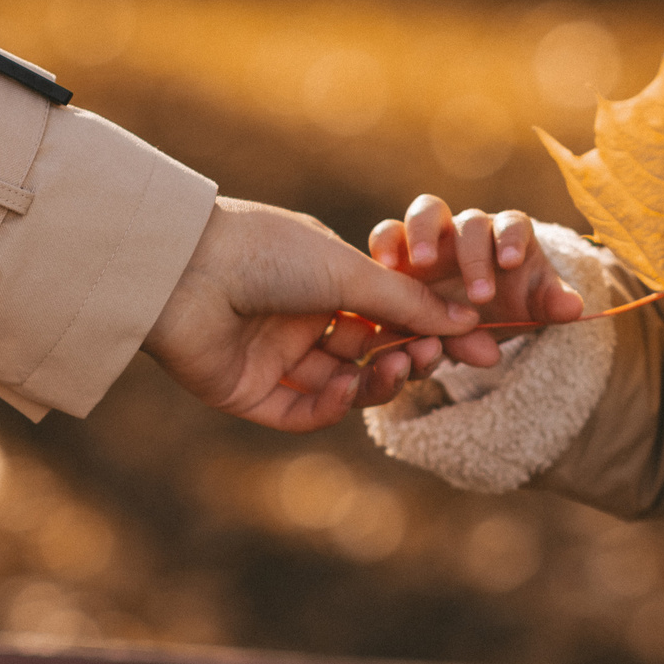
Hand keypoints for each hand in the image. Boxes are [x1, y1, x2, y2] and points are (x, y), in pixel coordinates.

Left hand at [143, 197, 474, 431]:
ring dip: (374, 384)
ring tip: (395, 371)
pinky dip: (330, 407)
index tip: (478, 346)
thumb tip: (466, 322)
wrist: (185, 270)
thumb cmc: (266, 251)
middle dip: (406, 359)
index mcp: (322, 280)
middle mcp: (299, 319)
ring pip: (340, 386)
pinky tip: (345, 388)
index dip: (430, 331)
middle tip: (431, 361)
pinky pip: (301, 412)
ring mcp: (273, 358)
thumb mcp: (349, 271)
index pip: (388, 314)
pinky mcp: (248, 393)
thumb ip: (407, 302)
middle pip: (369, 354)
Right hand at [368, 195, 584, 370]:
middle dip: (474, 255)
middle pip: (469, 221)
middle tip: (479, 295)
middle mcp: (469, 229)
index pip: (513, 224)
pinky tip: (384, 266)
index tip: (511, 263)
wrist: (470, 322)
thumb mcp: (530, 309)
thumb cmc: (507, 306)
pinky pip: (388, 235)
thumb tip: (574, 308)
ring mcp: (433, 236)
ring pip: (424, 214)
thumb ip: (548, 306)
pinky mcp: (399, 251)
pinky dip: (385, 244)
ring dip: (421, 234)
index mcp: (507, 236)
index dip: (511, 239)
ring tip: (420, 264)